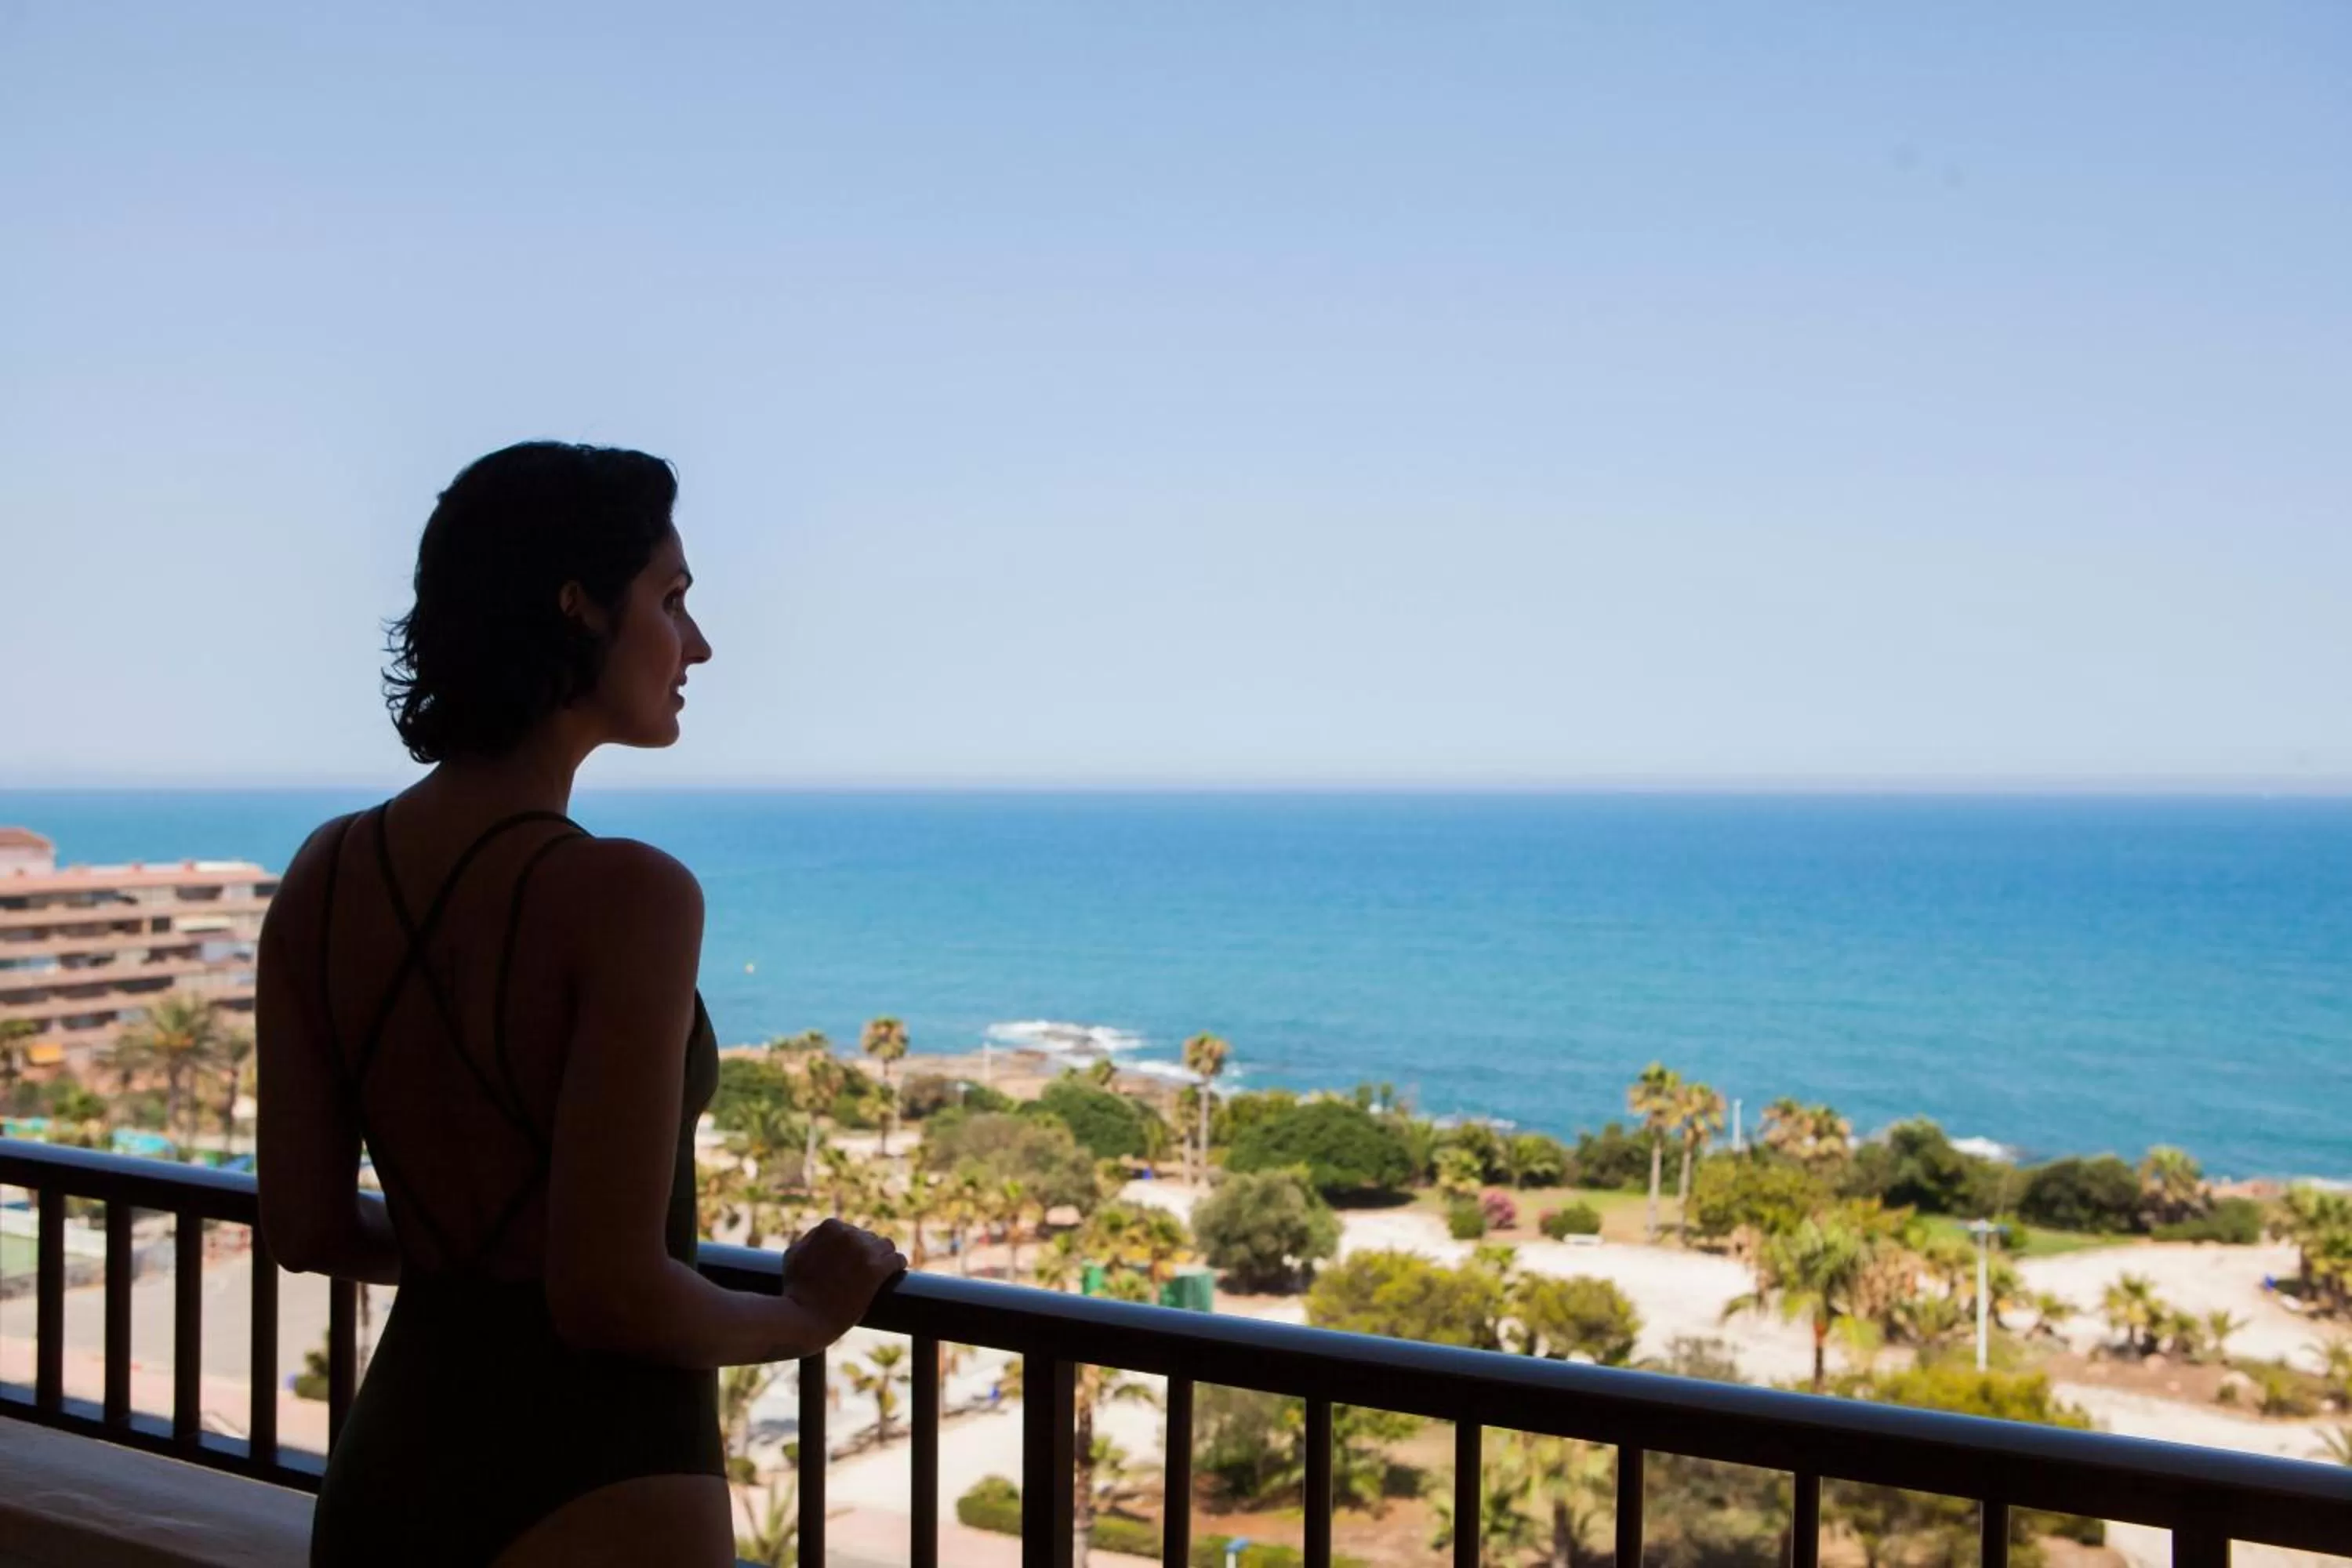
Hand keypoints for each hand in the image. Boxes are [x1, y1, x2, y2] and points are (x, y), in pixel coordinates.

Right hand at [778, 1218, 906, 1340]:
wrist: (803, 1318)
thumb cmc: (795, 1290)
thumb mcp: (794, 1254)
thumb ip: (811, 1239)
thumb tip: (825, 1233)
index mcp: (830, 1227)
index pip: (852, 1231)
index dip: (853, 1247)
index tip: (853, 1261)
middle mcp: (849, 1235)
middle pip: (870, 1238)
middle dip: (868, 1253)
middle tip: (865, 1271)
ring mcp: (864, 1252)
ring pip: (887, 1247)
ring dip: (885, 1257)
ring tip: (884, 1270)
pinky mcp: (876, 1271)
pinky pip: (897, 1261)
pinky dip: (898, 1265)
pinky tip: (898, 1271)